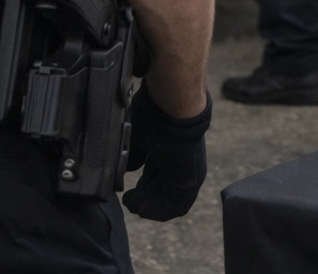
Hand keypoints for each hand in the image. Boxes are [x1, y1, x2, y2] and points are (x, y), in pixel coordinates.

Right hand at [123, 88, 209, 222]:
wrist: (173, 105)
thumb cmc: (153, 114)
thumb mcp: (136, 137)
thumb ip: (133, 156)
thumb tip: (128, 169)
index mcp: (170, 149)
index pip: (157, 174)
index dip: (142, 186)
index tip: (127, 191)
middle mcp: (180, 161)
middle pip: (162, 188)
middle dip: (143, 197)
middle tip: (128, 199)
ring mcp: (187, 172)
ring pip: (168, 199)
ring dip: (147, 206)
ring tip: (132, 203)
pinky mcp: (190, 181)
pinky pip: (175, 207)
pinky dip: (156, 211)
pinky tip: (140, 207)